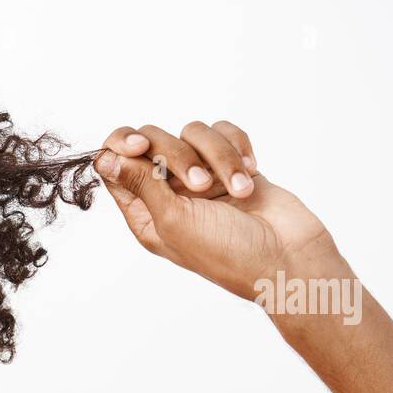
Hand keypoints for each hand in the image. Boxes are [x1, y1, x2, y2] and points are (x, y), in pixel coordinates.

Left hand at [93, 121, 343, 299]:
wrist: (287, 258)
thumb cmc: (227, 252)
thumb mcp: (173, 220)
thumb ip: (140, 183)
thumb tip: (104, 159)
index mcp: (145, 212)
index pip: (115, 164)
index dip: (123, 146)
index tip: (142, 147)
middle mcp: (169, 192)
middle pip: (152, 140)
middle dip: (177, 154)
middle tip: (200, 184)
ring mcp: (203, 177)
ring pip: (194, 133)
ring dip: (218, 158)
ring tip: (237, 189)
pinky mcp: (234, 165)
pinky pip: (225, 134)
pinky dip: (238, 149)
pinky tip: (251, 173)